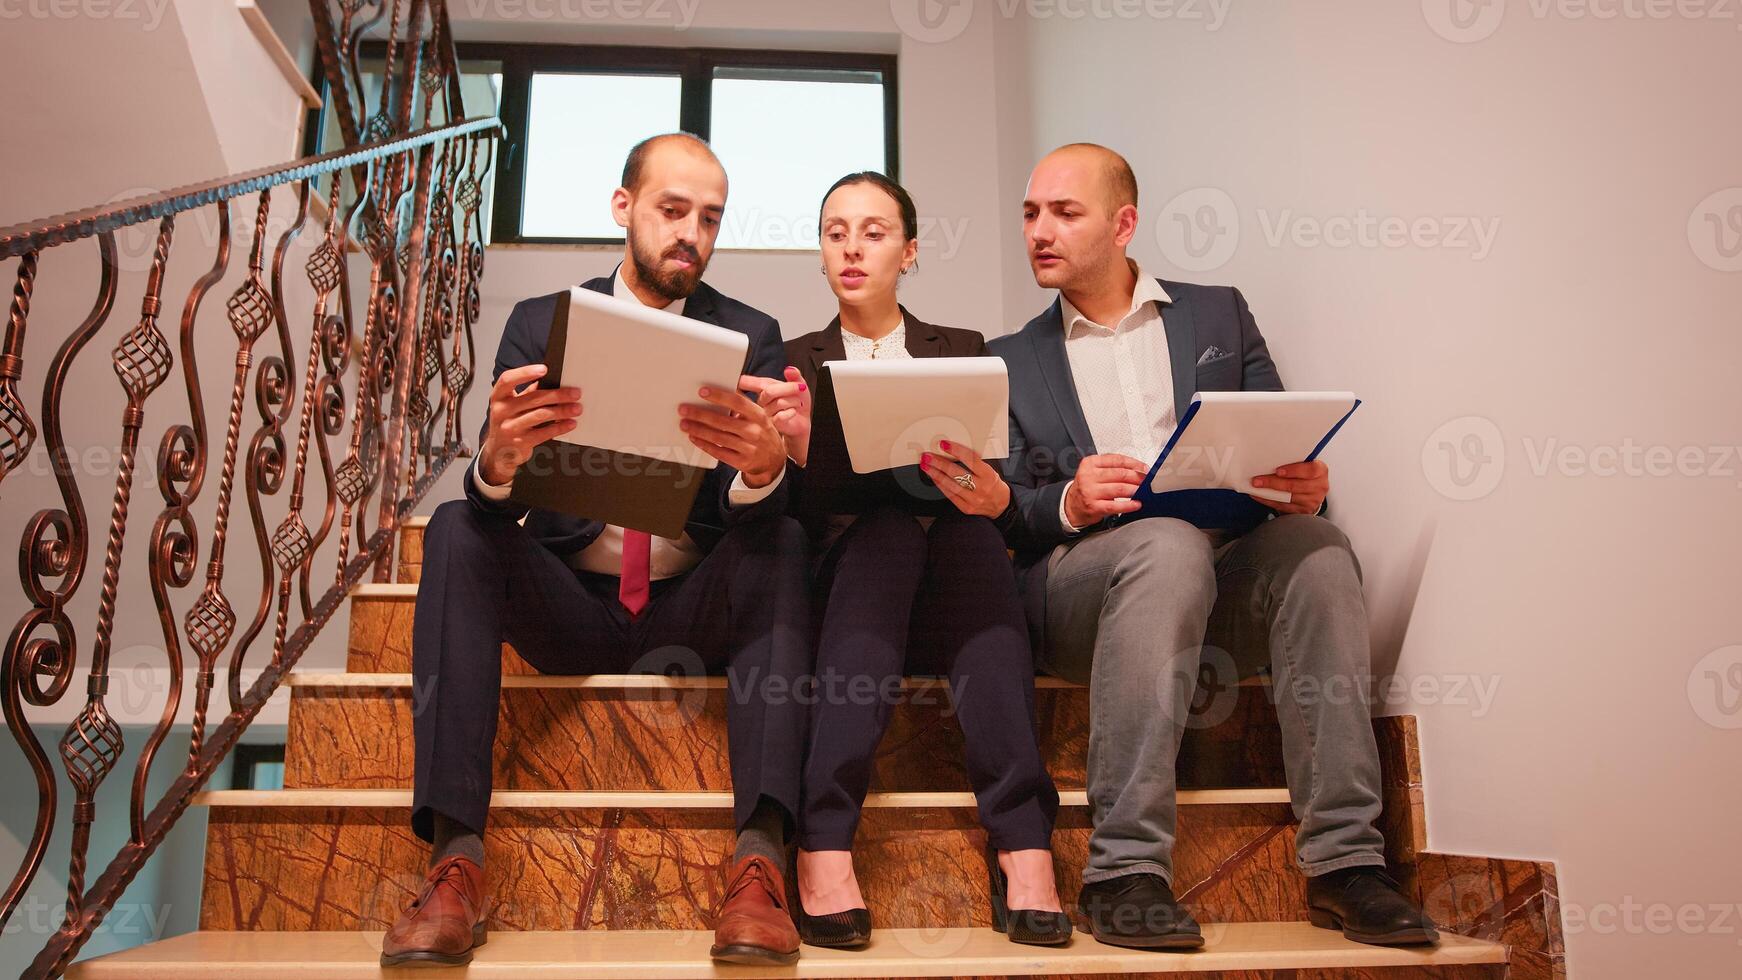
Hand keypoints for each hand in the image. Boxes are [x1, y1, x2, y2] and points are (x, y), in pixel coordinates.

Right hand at [478, 364, 581, 484]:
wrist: (499, 451)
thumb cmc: (509, 422)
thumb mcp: (512, 405)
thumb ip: (528, 393)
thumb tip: (551, 381)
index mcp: (498, 397)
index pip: (507, 379)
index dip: (525, 373)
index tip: (544, 369)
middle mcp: (501, 411)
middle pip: (533, 398)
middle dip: (557, 395)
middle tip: (575, 393)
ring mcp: (510, 427)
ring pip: (541, 415)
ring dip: (562, 411)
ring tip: (577, 408)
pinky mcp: (521, 442)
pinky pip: (544, 432)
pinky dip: (560, 427)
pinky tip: (570, 423)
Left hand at [678, 383, 787, 487]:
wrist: (774, 460)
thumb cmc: (762, 433)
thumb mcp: (758, 417)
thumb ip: (742, 405)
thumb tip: (719, 390)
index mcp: (758, 416)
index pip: (738, 402)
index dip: (719, 396)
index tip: (702, 391)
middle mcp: (755, 432)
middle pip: (723, 421)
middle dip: (700, 414)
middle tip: (684, 409)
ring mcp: (749, 448)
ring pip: (718, 437)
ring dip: (698, 429)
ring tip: (684, 423)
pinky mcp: (742, 462)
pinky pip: (718, 452)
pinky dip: (704, 444)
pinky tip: (694, 437)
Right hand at [741, 367, 811, 466]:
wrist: (802, 422)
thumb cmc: (797, 404)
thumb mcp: (799, 385)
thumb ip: (795, 376)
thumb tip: (790, 369)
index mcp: (765, 391)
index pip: (756, 383)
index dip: (748, 381)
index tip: (741, 380)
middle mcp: (762, 403)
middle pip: (769, 391)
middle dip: (787, 387)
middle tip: (800, 387)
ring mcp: (766, 415)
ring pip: (778, 402)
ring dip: (793, 400)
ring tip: (799, 403)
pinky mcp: (773, 426)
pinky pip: (780, 416)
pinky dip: (791, 412)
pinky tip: (793, 411)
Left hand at [920, 439, 1011, 518]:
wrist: (1001, 505)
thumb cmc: (993, 483)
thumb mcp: (989, 470)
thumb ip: (974, 462)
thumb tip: (953, 450)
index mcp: (989, 475)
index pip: (971, 460)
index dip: (956, 451)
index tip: (944, 445)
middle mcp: (981, 488)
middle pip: (957, 473)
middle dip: (939, 463)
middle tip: (928, 456)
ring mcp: (973, 500)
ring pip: (951, 485)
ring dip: (936, 474)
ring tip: (926, 466)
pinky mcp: (966, 508)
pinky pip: (950, 495)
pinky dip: (940, 485)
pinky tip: (934, 478)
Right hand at [1063, 453, 1147, 528]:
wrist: (1072, 505)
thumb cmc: (1087, 487)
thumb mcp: (1094, 471)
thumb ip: (1113, 467)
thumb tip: (1137, 469)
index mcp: (1090, 463)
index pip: (1116, 460)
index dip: (1134, 463)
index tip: (1144, 468)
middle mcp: (1089, 476)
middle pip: (1119, 474)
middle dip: (1137, 477)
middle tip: (1146, 480)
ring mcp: (1090, 492)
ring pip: (1119, 489)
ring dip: (1134, 489)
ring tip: (1142, 490)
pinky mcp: (1094, 506)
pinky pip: (1115, 506)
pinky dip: (1128, 505)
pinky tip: (1136, 504)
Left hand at [1249, 460, 1329, 514]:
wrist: (1313, 490)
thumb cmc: (1305, 473)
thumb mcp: (1305, 464)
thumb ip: (1294, 461)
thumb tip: (1270, 458)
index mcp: (1321, 471)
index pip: (1310, 470)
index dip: (1293, 471)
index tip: (1278, 471)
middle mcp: (1319, 486)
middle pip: (1295, 486)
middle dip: (1273, 483)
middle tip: (1257, 480)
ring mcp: (1312, 500)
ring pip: (1288, 497)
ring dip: (1268, 493)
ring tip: (1256, 488)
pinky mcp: (1304, 511)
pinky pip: (1283, 507)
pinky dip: (1269, 501)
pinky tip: (1260, 496)